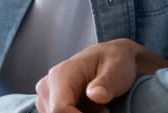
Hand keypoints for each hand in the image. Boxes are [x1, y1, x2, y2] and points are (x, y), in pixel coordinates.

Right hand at [35, 39, 167, 112]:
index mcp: (62, 74)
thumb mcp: (119, 69)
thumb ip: (107, 82)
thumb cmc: (120, 61)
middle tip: (107, 110)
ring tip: (103, 109)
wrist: (119, 60)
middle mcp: (47, 85)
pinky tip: (97, 111)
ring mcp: (47, 97)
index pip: (59, 110)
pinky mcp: (52, 105)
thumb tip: (95, 95)